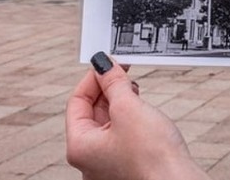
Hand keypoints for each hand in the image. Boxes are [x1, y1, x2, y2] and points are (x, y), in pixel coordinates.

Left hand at [65, 52, 209, 179]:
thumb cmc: (152, 157)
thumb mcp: (128, 107)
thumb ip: (113, 82)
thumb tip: (103, 64)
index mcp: (79, 147)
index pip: (77, 101)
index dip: (93, 78)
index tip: (109, 63)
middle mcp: (89, 160)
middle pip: (91, 113)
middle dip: (107, 90)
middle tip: (124, 72)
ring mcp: (108, 165)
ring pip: (108, 124)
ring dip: (120, 103)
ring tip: (135, 90)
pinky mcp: (127, 166)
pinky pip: (121, 136)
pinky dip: (129, 119)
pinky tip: (142, 111)